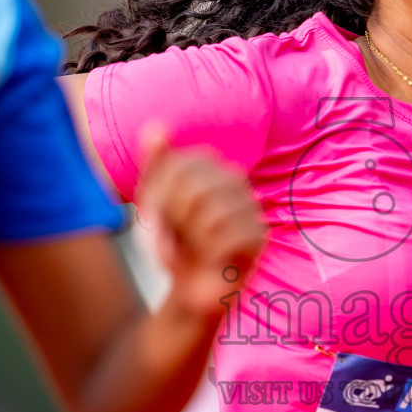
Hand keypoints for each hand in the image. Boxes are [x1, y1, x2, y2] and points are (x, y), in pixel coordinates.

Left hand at [136, 128, 266, 318]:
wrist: (190, 286)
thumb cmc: (175, 242)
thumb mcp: (154, 202)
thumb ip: (155, 165)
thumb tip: (155, 126)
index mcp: (210, 167)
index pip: (179, 166)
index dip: (159, 195)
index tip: (152, 216)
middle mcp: (235, 180)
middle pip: (193, 190)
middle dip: (173, 220)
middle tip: (170, 236)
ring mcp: (250, 207)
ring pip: (211, 214)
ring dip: (188, 240)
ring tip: (189, 249)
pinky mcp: (258, 236)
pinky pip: (228, 237)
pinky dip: (208, 253)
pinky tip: (206, 259)